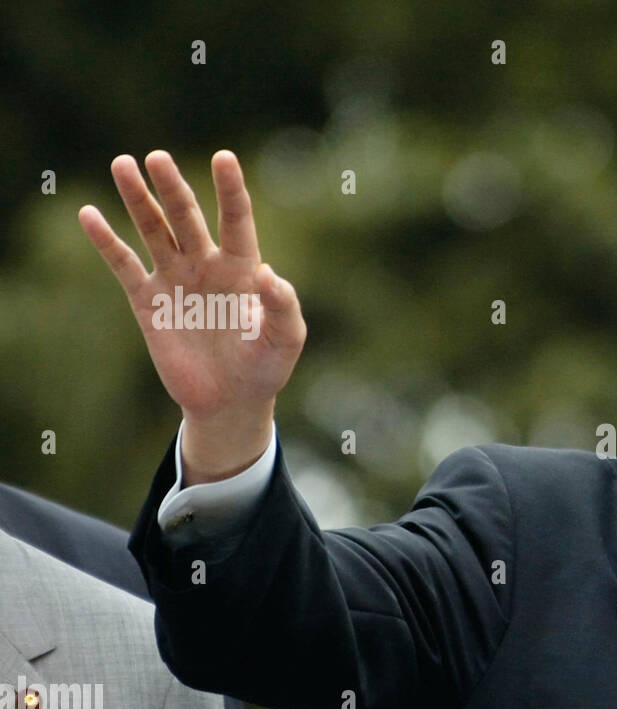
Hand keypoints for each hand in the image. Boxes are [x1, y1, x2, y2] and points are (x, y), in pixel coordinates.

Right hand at [79, 150, 305, 482]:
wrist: (231, 400)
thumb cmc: (265, 368)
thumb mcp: (285, 340)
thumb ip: (283, 307)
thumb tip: (267, 274)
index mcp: (243, 268)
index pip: (236, 220)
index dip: (231, 190)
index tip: (224, 158)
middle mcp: (207, 264)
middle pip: (187, 217)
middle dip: (173, 188)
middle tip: (157, 158)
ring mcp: (176, 279)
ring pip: (153, 230)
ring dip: (138, 199)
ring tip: (123, 164)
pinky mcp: (148, 301)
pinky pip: (124, 265)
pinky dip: (107, 241)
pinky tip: (90, 214)